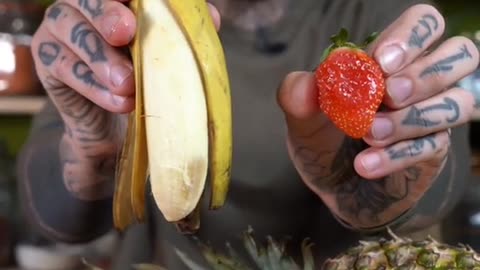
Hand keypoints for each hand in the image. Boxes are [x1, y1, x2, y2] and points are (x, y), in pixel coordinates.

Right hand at [30, 0, 219, 199]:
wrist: (114, 120)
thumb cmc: (143, 77)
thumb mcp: (165, 54)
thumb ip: (182, 32)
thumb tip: (213, 19)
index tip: (138, 0)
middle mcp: (79, 5)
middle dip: (106, 14)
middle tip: (126, 33)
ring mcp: (58, 30)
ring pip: (71, 30)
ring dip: (102, 58)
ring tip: (128, 84)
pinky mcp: (46, 60)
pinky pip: (64, 67)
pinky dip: (94, 86)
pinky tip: (120, 101)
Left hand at [277, 4, 478, 227]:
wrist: (332, 187)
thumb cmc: (323, 140)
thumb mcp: (302, 118)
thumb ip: (298, 96)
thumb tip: (308, 83)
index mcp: (389, 60)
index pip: (423, 23)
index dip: (411, 36)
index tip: (379, 62)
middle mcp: (420, 82)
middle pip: (462, 54)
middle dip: (426, 73)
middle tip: (388, 95)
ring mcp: (432, 116)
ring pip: (457, 103)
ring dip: (411, 118)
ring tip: (369, 134)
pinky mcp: (433, 151)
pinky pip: (433, 146)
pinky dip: (397, 155)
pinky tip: (365, 165)